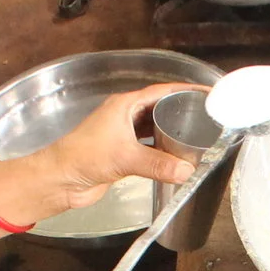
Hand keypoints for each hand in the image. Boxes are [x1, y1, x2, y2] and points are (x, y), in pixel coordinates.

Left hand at [41, 82, 200, 210]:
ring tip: (198, 139)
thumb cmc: (83, 157)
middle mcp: (126, 116)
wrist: (60, 180)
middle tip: (208, 120)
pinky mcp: (124, 154)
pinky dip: (164, 154)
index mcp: (125, 105)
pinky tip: (177, 160)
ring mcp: (125, 135)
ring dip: (174, 135)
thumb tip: (187, 171)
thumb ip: (157, 164)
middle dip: (183, 113)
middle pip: (162, 109)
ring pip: (156, 130)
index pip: (163, 91)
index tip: (208, 93)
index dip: (186, 90)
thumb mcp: (125, 157)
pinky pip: (150, 150)